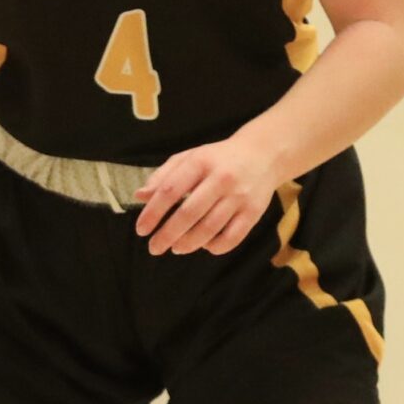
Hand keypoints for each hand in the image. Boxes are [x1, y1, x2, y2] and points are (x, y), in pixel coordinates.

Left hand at [134, 135, 279, 256]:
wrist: (264, 154)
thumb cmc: (218, 159)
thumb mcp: (190, 158)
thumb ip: (163, 176)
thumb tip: (139, 196)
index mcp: (200, 162)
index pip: (171, 190)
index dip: (153, 212)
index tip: (141, 230)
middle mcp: (221, 179)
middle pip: (189, 213)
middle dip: (167, 235)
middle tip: (154, 248)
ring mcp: (239, 196)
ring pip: (209, 228)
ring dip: (188, 243)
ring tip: (176, 248)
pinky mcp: (254, 212)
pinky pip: (232, 238)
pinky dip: (215, 247)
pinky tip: (204, 246)